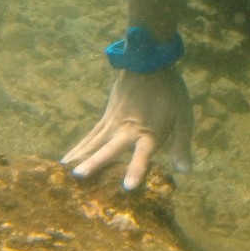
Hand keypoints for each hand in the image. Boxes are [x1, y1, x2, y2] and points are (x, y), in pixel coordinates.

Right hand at [62, 68, 193, 191]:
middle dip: (95, 163)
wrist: (148, 63)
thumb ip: (181, 146)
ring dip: (80, 157)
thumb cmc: (170, 93)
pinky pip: (90, 136)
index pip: (142, 155)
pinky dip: (78, 148)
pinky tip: (66, 159)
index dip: (136, 170)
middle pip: (109, 149)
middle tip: (79, 176)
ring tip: (65, 174)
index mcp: (149, 134)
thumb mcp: (183, 119)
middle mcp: (128, 131)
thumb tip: (185, 171)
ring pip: (93, 143)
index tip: (127, 187)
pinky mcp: (106, 118)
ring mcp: (113, 124)